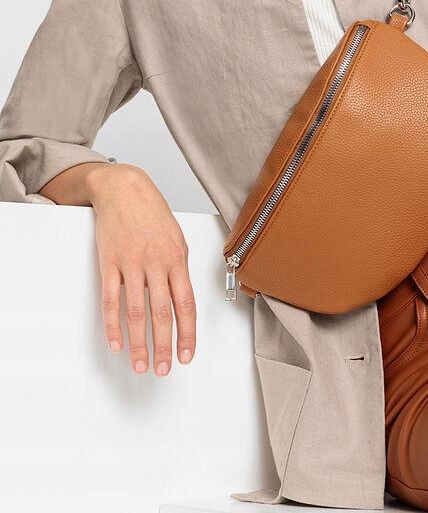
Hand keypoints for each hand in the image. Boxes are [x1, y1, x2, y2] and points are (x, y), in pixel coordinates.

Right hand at [90, 164, 196, 376]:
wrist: (123, 189)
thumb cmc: (152, 213)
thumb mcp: (177, 238)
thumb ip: (178, 269)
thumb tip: (181, 299)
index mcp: (177, 259)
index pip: (186, 304)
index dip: (188, 333)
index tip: (188, 355)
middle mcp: (156, 263)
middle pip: (162, 313)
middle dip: (164, 346)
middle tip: (164, 369)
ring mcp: (131, 264)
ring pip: (137, 312)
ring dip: (140, 343)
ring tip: (141, 364)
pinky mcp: (109, 263)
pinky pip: (111, 299)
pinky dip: (113, 325)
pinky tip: (117, 342)